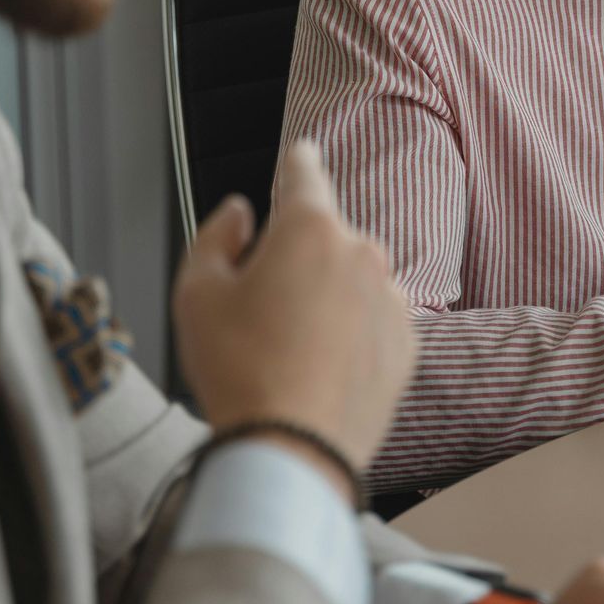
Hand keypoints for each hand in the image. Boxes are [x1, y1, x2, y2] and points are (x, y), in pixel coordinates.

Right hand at [171, 140, 414, 485]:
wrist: (290, 451)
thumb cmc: (238, 372)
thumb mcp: (196, 294)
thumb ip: (215, 237)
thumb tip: (239, 215)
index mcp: (310, 229)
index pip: (305, 174)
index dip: (297, 162)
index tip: (303, 152)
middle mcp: (362, 254)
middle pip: (324, 238)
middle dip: (297, 260)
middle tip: (259, 313)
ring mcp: (392, 301)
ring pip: (350, 282)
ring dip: (326, 299)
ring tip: (288, 353)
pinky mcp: (407, 346)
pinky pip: (373, 322)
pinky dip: (351, 335)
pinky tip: (318, 370)